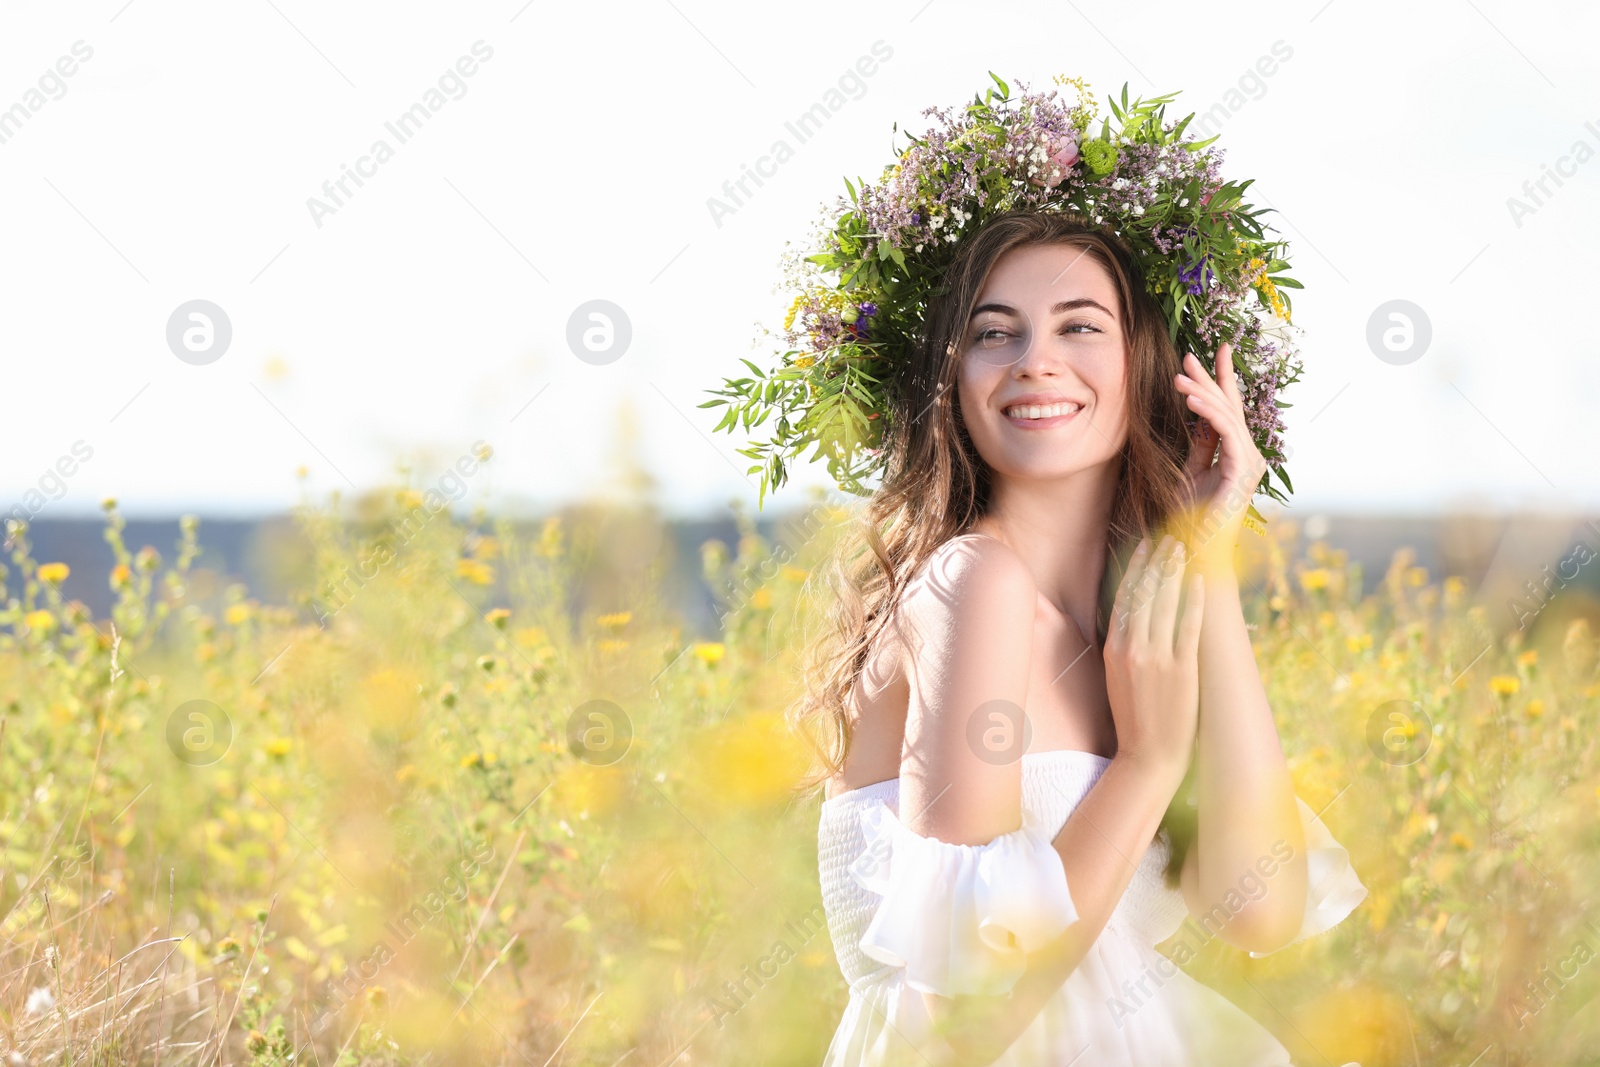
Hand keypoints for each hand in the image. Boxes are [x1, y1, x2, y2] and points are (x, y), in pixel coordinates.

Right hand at [1103, 534, 1204, 782]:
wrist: (1148, 755)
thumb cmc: (1135, 719)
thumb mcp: (1118, 678)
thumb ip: (1124, 647)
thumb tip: (1134, 618)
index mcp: (1114, 650)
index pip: (1124, 598)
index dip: (1136, 568)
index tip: (1145, 546)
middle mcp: (1132, 649)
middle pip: (1144, 594)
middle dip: (1157, 562)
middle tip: (1169, 538)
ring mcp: (1157, 658)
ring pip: (1164, 604)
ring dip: (1174, 572)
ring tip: (1183, 549)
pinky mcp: (1181, 670)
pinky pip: (1188, 627)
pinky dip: (1193, 601)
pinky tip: (1199, 582)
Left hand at [1173, 343, 1267, 572]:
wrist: (1195, 553)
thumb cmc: (1191, 519)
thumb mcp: (1191, 471)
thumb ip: (1200, 443)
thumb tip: (1198, 413)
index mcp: (1237, 455)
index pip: (1229, 410)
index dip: (1221, 379)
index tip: (1212, 351)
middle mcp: (1249, 457)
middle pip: (1230, 408)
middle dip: (1210, 378)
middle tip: (1188, 355)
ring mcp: (1249, 465)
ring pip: (1228, 416)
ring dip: (1202, 393)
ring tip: (1178, 376)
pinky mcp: (1242, 474)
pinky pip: (1227, 435)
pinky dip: (1210, 414)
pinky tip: (1192, 401)